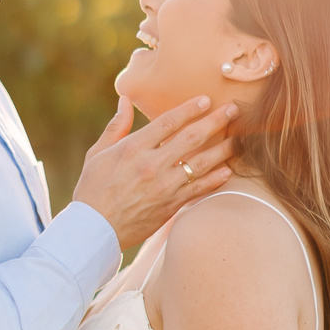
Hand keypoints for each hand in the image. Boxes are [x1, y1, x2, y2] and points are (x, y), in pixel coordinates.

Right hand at [72, 96, 237, 249]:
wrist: (94, 230)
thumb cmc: (92, 189)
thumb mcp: (97, 154)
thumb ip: (116, 126)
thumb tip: (125, 100)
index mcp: (133, 148)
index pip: (168, 122)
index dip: (190, 108)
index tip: (206, 99)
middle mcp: (152, 164)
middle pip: (191, 138)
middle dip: (215, 122)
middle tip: (232, 111)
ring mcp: (164, 186)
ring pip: (200, 163)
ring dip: (221, 149)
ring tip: (237, 139)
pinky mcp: (171, 205)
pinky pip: (198, 189)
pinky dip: (215, 179)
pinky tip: (228, 170)